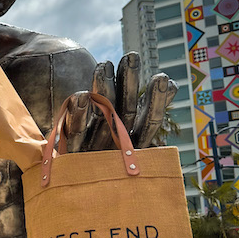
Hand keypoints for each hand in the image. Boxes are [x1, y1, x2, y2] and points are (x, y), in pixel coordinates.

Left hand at [63, 52, 177, 151]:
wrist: (66, 181)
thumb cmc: (97, 146)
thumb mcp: (121, 124)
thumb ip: (146, 107)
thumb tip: (172, 84)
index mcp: (130, 145)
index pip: (150, 122)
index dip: (157, 101)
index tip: (163, 77)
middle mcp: (115, 150)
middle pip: (126, 115)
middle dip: (130, 84)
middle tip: (132, 56)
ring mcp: (93, 153)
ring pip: (102, 120)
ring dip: (104, 90)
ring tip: (104, 64)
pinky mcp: (69, 155)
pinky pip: (75, 134)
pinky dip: (79, 115)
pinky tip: (81, 94)